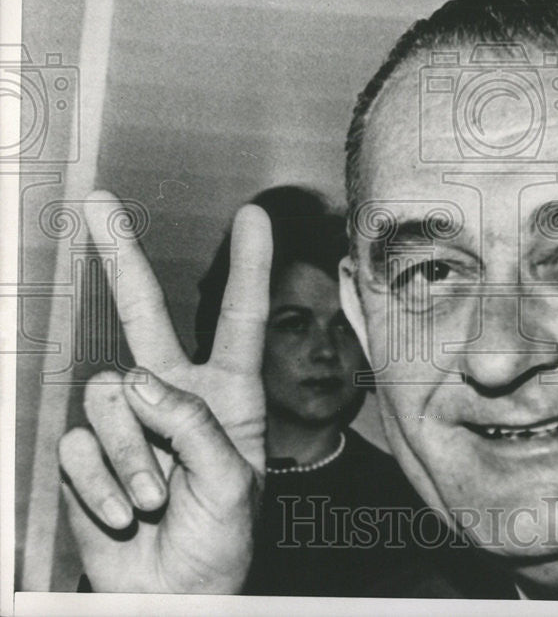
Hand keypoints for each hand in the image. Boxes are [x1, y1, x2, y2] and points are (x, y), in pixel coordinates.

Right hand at [58, 191, 271, 592]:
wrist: (171, 594)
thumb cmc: (219, 540)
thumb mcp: (233, 483)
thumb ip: (192, 425)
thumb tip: (134, 380)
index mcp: (228, 395)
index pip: (237, 320)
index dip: (246, 268)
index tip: (253, 216)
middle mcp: (174, 395)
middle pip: (143, 313)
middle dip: (121, 257)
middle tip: (98, 202)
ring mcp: (127, 421)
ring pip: (110, 396)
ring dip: (132, 456)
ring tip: (156, 498)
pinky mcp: (87, 452)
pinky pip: (81, 445)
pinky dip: (103, 484)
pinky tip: (126, 512)